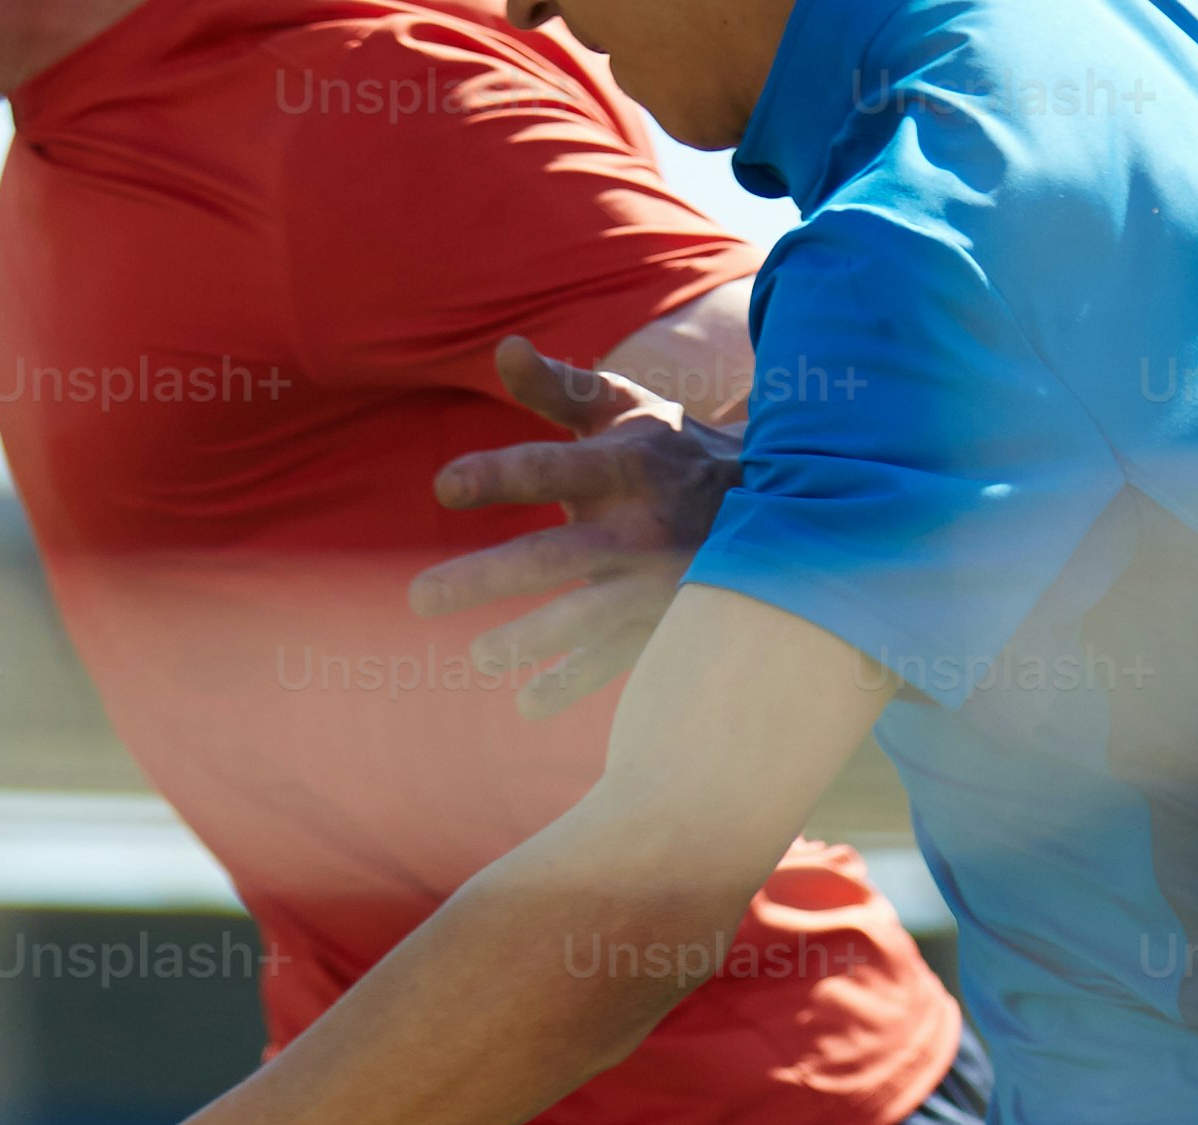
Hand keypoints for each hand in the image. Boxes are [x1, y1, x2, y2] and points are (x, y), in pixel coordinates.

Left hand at [409, 336, 741, 718]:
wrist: (777, 510)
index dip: (499, 475)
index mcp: (624, 465)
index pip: (550, 468)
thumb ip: (559, 387)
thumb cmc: (672, 451)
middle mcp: (639, 528)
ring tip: (480, 656)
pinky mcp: (666, 626)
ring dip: (534, 640)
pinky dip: (575, 684)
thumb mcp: (625, 408)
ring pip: (588, 618)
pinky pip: (617, 661)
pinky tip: (528, 704)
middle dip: (488, 578)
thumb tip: (502, 347)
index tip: (443, 486)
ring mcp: (656, 585)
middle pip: (555, 555)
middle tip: (419, 599)